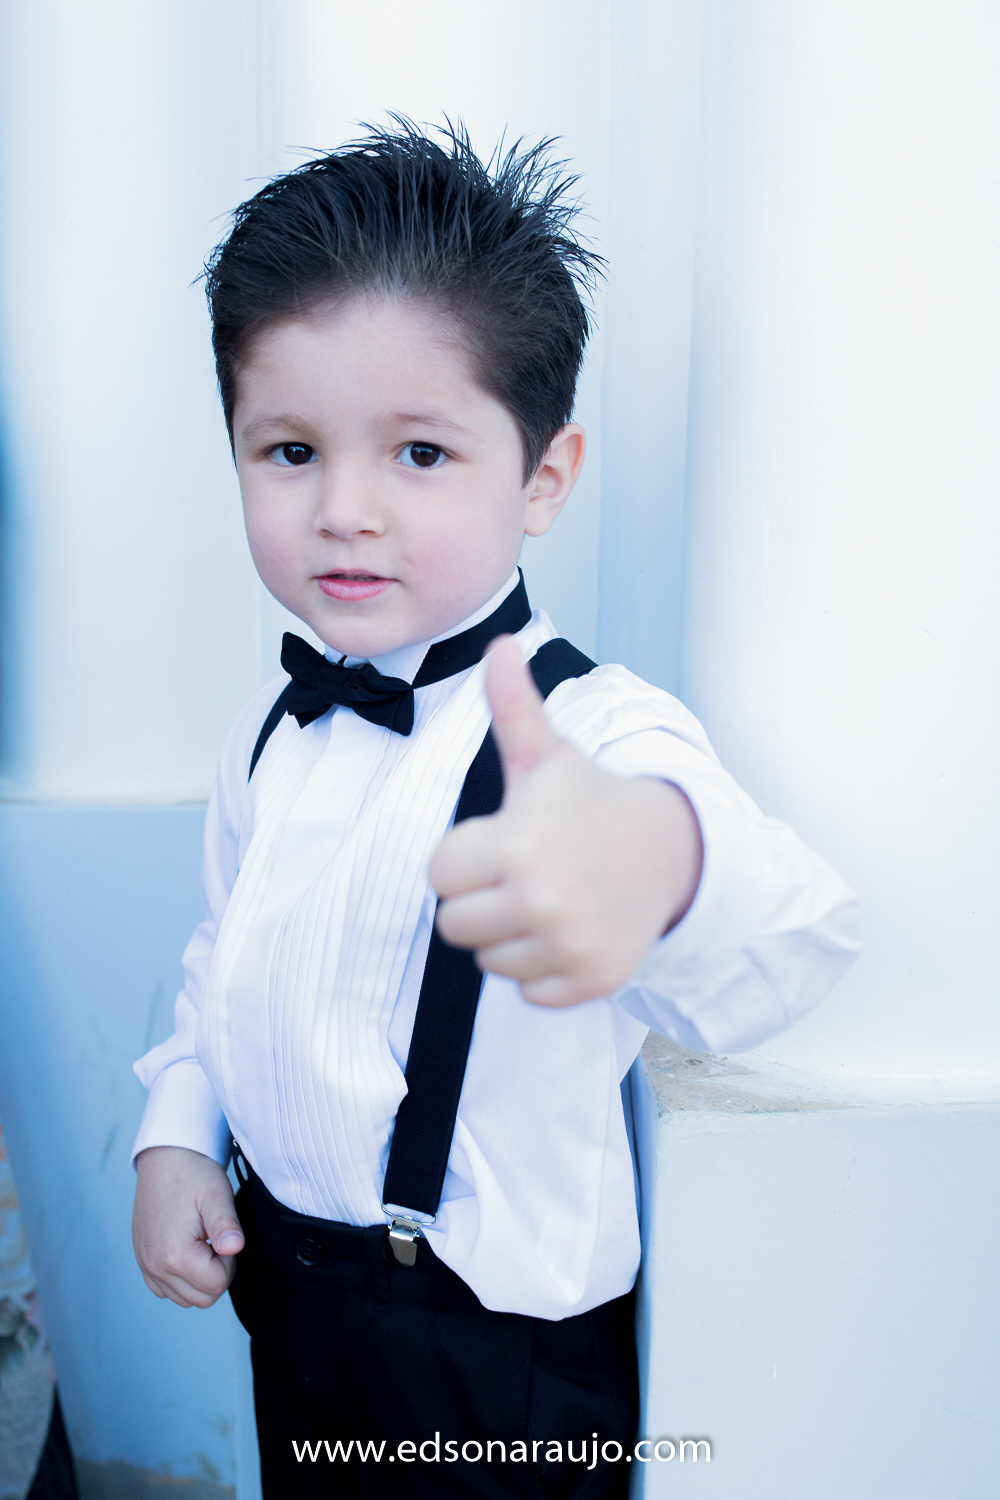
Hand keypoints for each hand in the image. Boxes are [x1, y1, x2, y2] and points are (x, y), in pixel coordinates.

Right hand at [132, 1145, 244, 1308]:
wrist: (166, 1158)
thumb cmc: (194, 1174)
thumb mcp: (216, 1195)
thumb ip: (226, 1225)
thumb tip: (234, 1248)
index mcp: (175, 1254)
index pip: (217, 1285)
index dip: (230, 1261)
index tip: (223, 1234)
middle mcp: (155, 1267)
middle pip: (202, 1299)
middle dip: (217, 1273)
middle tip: (215, 1239)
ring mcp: (146, 1266)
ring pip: (185, 1298)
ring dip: (200, 1277)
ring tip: (202, 1242)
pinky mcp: (143, 1262)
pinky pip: (166, 1290)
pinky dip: (182, 1278)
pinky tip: (188, 1249)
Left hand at [430, 636, 703, 1006]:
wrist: (671, 850)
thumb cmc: (591, 802)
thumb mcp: (547, 755)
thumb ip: (512, 706)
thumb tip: (499, 643)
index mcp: (516, 843)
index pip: (438, 875)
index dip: (465, 857)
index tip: (504, 841)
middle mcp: (541, 899)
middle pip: (454, 925)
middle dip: (482, 901)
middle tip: (526, 874)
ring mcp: (567, 945)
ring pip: (488, 962)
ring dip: (511, 936)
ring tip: (551, 899)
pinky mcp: (590, 981)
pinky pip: (529, 993)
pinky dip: (544, 969)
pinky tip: (572, 930)